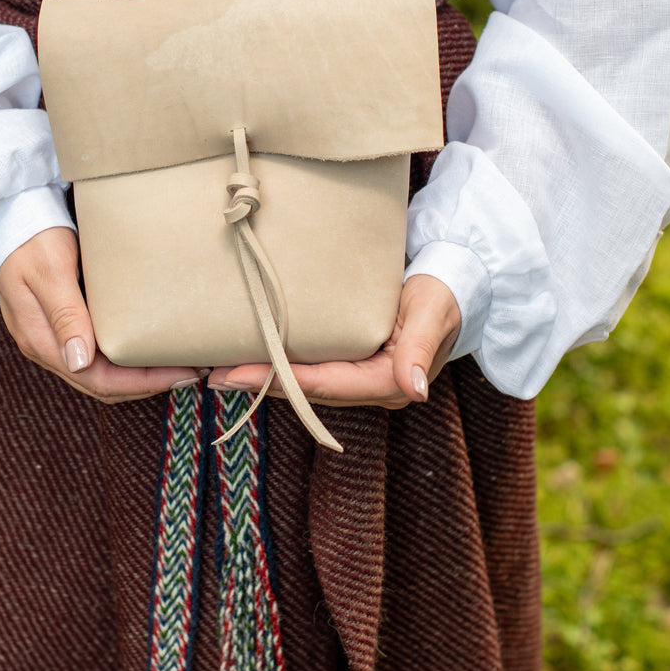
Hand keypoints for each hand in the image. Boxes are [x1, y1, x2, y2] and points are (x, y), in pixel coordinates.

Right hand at [0, 227, 200, 402]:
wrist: (8, 221)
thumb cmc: (30, 240)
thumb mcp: (49, 270)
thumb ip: (65, 313)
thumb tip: (79, 361)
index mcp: (41, 341)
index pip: (98, 380)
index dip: (142, 383)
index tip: (181, 374)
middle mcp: (49, 348)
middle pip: (103, 384)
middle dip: (149, 384)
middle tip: (191, 372)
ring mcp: (56, 340)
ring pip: (102, 375)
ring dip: (141, 376)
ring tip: (179, 364)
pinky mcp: (66, 327)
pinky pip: (100, 357)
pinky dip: (128, 359)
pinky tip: (151, 347)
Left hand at [213, 273, 460, 408]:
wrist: (456, 279)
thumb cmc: (446, 290)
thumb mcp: (433, 312)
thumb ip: (420, 349)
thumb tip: (416, 391)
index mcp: (390, 382)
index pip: (325, 385)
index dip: (281, 382)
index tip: (239, 375)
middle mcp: (371, 388)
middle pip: (308, 392)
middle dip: (261, 385)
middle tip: (214, 376)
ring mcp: (361, 377)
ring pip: (304, 384)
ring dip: (264, 379)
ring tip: (219, 370)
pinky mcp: (352, 362)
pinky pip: (310, 369)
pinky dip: (279, 365)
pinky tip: (250, 356)